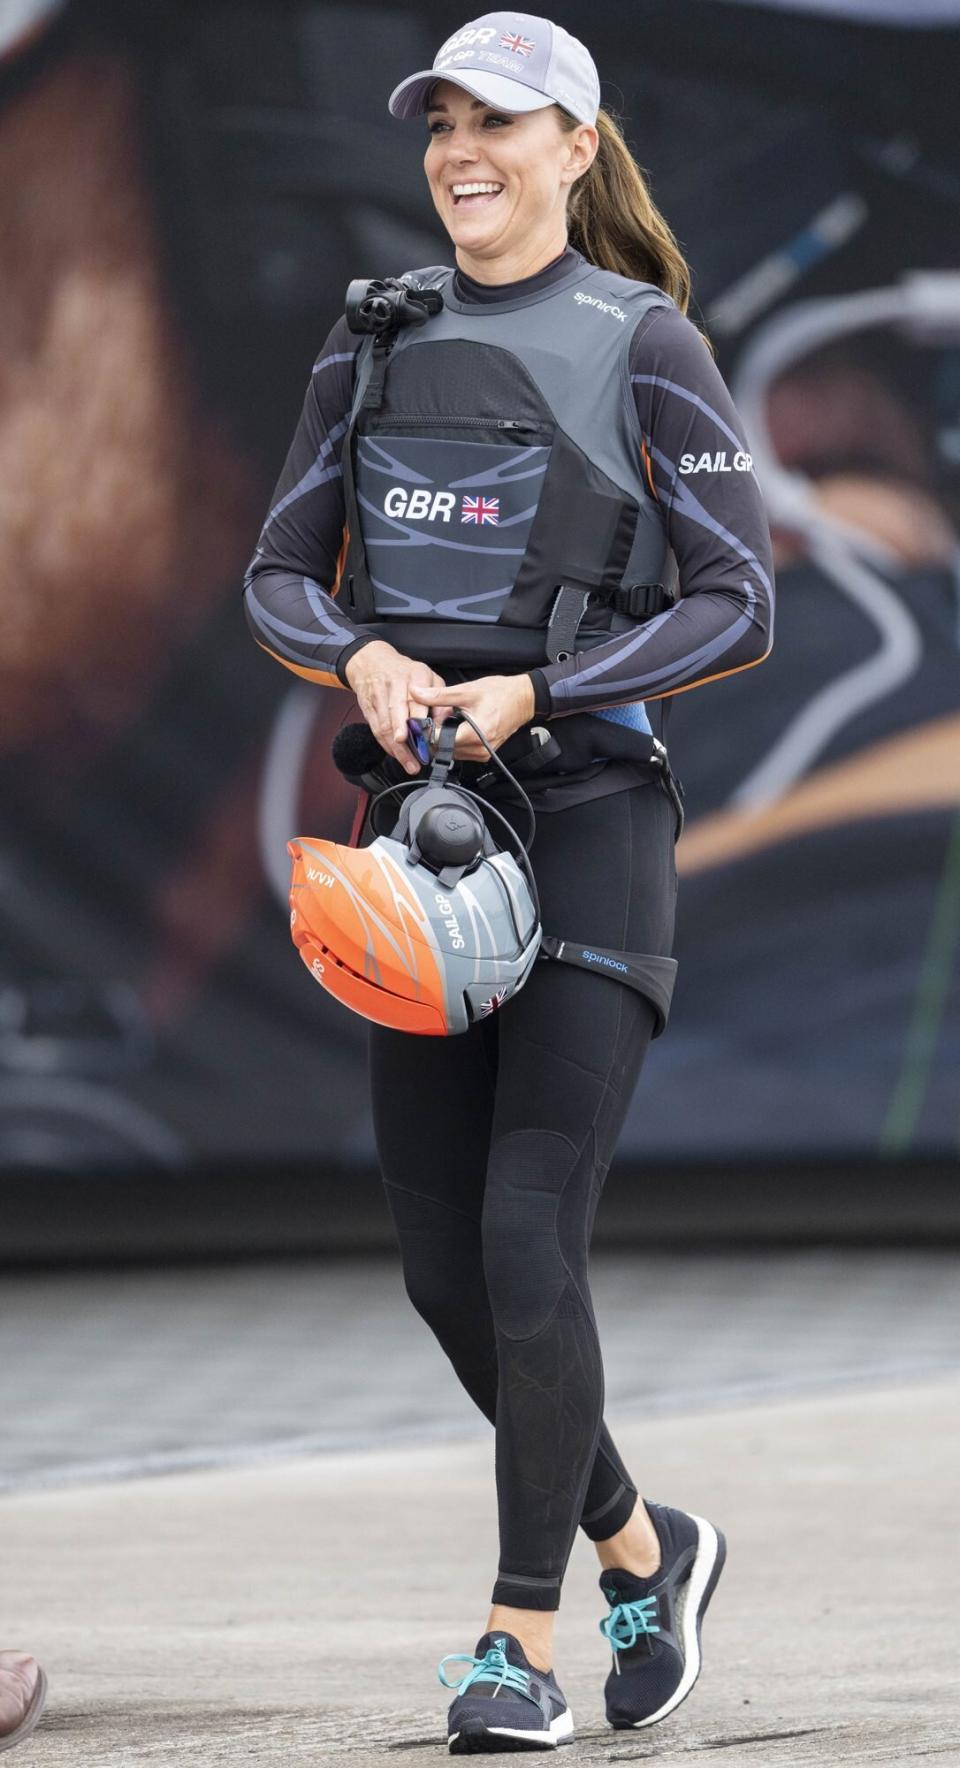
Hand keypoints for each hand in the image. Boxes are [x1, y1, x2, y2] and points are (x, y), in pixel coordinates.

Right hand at [344, 641, 446, 773]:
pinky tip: (397, 755)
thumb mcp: (429, 676)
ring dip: (397, 749)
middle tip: (416, 760)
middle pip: (397, 715)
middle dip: (406, 741)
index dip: (420, 723)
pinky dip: (386, 745)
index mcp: (414, 675)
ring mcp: (378, 696)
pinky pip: (376, 729)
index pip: (416, 702)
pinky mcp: (368, 708)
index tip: (427, 741)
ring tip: (409, 764)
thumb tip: (445, 721)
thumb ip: (440, 697)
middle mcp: (394, 684)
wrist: (371, 662)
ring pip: (385, 726)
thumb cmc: (405, 672)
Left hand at [430, 674, 535, 762]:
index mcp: (475, 734)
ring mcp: (483, 754)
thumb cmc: (499, 693)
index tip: (422, 721)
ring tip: (449, 720)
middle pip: (444, 748)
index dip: (427, 731)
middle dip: (436, 734)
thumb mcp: (466, 691)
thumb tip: (416, 693)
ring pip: (452, 752)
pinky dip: (456, 741)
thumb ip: (439, 695)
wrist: (523, 699)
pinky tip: (458, 727)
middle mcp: (479, 749)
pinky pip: (462, 752)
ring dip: (445, 739)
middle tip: (436, 717)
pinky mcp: (485, 754)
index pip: (440, 741)